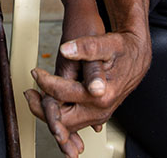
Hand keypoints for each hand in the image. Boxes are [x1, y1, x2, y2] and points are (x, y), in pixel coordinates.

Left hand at [25, 28, 148, 156]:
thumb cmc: (123, 49)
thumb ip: (87, 47)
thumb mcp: (107, 43)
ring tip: (34, 98)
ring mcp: (100, 114)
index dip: (45, 82)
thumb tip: (66, 50)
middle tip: (28, 94)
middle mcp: (100, 109)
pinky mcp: (98, 113)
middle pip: (63, 119)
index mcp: (101, 94)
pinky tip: (51, 106)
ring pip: (68, 124)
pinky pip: (76, 121)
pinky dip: (61, 117)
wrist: (138, 56)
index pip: (63, 93)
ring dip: (49, 113)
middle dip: (42, 108)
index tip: (36, 72)